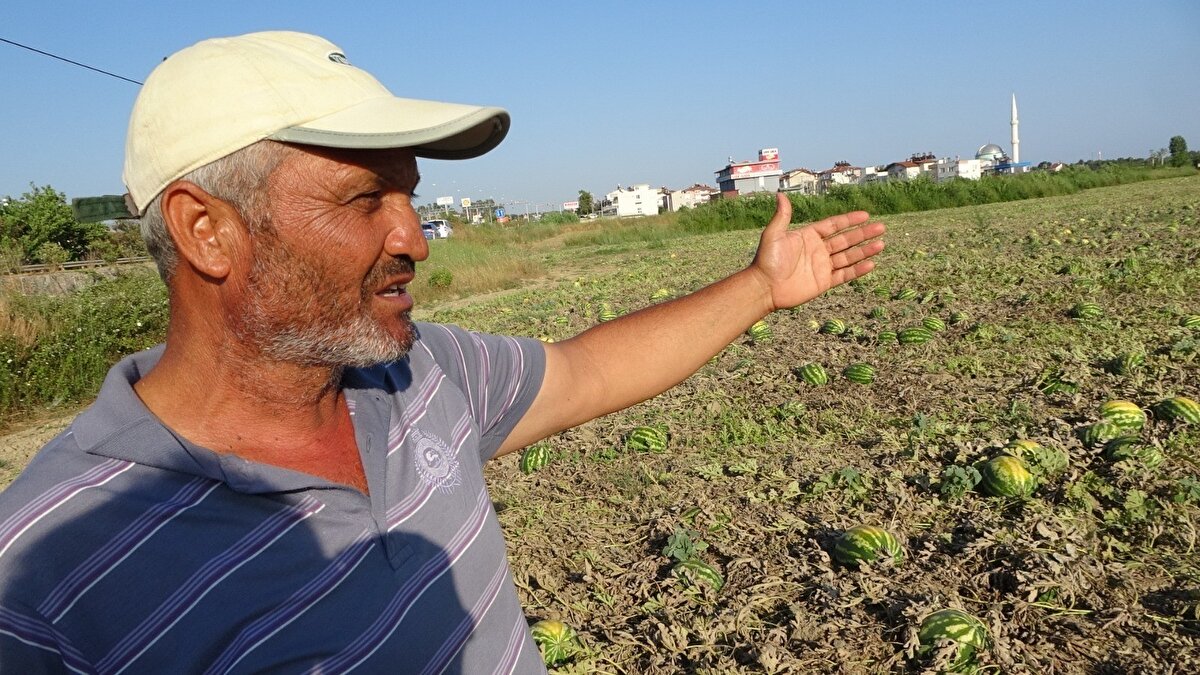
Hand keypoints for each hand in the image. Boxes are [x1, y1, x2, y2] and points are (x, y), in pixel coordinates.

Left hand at [750, 192, 885, 310]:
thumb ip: (782, 216)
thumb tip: (781, 194)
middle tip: (881, 227)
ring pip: (848, 257)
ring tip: (881, 244)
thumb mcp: (773, 235)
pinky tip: (871, 264)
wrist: (764, 287)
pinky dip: (857, 270)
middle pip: (845, 240)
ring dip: (865, 251)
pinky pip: (844, 275)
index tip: (866, 215)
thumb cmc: (766, 260)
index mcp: (809, 236)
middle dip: (863, 234)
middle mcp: (818, 250)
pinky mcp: (823, 282)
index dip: (849, 220)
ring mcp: (822, 266)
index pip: (833, 225)